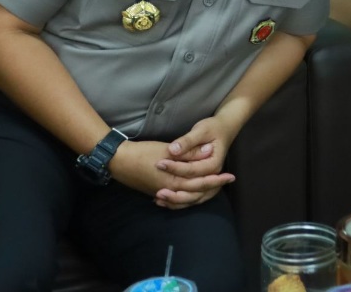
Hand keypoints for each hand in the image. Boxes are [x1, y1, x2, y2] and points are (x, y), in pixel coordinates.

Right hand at [108, 139, 234, 209]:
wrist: (120, 161)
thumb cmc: (144, 152)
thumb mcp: (170, 149)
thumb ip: (190, 152)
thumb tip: (209, 150)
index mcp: (175, 179)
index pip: (202, 182)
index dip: (217, 179)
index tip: (230, 176)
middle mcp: (171, 190)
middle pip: (197, 194)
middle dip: (213, 187)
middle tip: (227, 181)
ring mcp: (163, 193)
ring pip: (187, 199)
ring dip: (201, 193)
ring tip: (213, 187)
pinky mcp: (156, 192)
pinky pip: (175, 200)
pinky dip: (186, 199)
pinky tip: (191, 194)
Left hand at [153, 117, 238, 207]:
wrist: (223, 130)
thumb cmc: (212, 128)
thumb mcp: (201, 130)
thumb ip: (187, 141)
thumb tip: (173, 150)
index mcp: (214, 163)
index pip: (192, 170)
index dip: (175, 168)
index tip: (159, 164)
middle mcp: (213, 175)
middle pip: (194, 190)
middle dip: (175, 193)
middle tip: (157, 192)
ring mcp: (209, 181)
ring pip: (193, 198)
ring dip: (176, 201)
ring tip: (158, 199)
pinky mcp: (203, 183)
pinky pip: (191, 198)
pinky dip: (178, 202)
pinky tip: (163, 201)